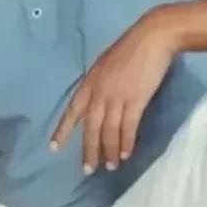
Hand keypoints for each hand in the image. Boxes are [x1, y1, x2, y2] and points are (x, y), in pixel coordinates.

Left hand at [52, 15, 174, 171]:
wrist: (152, 37)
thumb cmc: (130, 49)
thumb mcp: (104, 66)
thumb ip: (99, 85)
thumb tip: (97, 105)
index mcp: (89, 83)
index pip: (72, 111)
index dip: (63, 131)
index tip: (53, 148)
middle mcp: (99, 92)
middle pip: (90, 127)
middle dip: (88, 150)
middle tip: (87, 170)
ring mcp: (116, 96)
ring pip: (109, 130)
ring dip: (109, 150)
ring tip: (109, 166)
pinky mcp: (135, 100)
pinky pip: (128, 126)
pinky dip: (126, 142)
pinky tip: (125, 154)